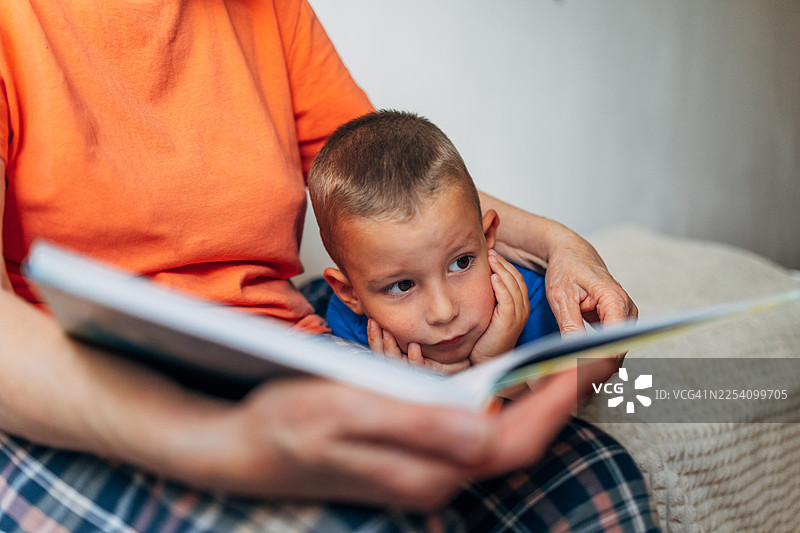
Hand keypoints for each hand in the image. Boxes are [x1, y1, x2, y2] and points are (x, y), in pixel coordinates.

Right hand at [175, 356, 617, 510]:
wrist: (245, 450)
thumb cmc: (286, 426)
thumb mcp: (341, 412)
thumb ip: (413, 425)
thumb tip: (481, 429)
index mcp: (425, 466)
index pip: (512, 437)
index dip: (556, 401)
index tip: (587, 362)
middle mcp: (436, 476)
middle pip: (518, 441)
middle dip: (561, 399)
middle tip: (596, 356)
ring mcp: (427, 471)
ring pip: (502, 439)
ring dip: (539, 403)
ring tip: (566, 363)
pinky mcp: (417, 458)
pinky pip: (478, 435)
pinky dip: (506, 406)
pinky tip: (510, 381)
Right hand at [367, 318, 469, 374]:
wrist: (467, 356)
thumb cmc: (444, 343)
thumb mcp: (422, 329)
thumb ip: (407, 321)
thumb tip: (388, 302)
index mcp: (399, 355)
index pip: (380, 348)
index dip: (374, 336)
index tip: (372, 320)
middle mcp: (405, 364)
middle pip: (383, 356)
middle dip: (376, 339)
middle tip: (374, 323)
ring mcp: (417, 370)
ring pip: (397, 363)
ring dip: (390, 347)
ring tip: (388, 332)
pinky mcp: (431, 374)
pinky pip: (419, 367)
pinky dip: (414, 358)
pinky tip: (414, 346)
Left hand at [469, 250, 529, 365]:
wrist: (487, 359)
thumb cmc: (484, 337)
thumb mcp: (487, 311)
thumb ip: (487, 295)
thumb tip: (476, 276)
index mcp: (518, 305)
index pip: (515, 278)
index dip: (504, 264)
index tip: (491, 254)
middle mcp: (522, 308)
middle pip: (516, 278)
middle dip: (503, 263)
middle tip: (490, 252)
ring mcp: (518, 315)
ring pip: (513, 285)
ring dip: (502, 270)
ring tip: (491, 258)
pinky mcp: (509, 321)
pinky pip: (508, 300)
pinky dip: (501, 287)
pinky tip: (493, 277)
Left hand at [543, 232, 635, 369]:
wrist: (571, 254)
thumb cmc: (566, 269)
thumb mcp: (560, 296)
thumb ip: (570, 325)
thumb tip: (575, 355)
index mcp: (616, 301)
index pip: (615, 343)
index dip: (597, 362)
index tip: (577, 378)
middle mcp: (627, 311)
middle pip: (617, 351)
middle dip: (595, 368)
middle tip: (569, 384)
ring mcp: (625, 318)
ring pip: (615, 352)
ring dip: (595, 365)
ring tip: (569, 375)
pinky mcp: (617, 323)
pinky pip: (610, 347)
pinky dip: (595, 357)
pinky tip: (576, 364)